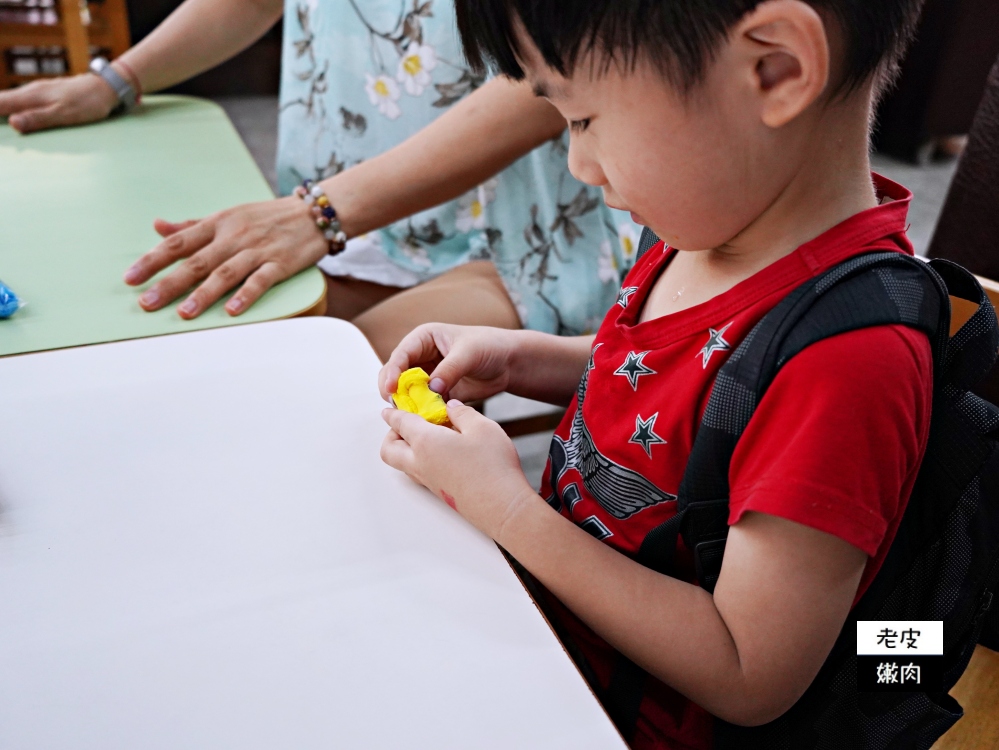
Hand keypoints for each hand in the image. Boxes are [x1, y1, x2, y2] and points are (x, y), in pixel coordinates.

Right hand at [0, 74, 117, 133]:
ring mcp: (37, 92)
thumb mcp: (63, 114)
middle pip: (1, 100)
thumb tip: (13, 123)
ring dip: (3, 110)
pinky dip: (14, 109)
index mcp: (31, 96)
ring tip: (3, 128)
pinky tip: (15, 118)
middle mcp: (30, 91)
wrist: (104, 88)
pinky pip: (22, 102)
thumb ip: (38, 118)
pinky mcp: (44, 95)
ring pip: (11, 100)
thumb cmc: (86, 102)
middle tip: (0, 136)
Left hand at [123, 196, 327, 318]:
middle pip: (196, 261)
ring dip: (203, 294)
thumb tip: (158, 227)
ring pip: (225, 273)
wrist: (315, 213)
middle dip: (169, 283)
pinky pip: (261, 280)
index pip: (178, 242)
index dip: (152, 260)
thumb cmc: (268, 217)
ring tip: (184, 313)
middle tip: (147, 303)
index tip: (131, 278)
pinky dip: (246, 295)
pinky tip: (231, 311)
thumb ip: (193, 226)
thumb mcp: (229, 215)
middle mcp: (234, 236)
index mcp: (218, 224)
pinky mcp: (281, 264)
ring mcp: (258, 250)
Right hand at [379, 324, 520, 403]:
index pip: (400, 355)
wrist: (508, 363)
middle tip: (398, 407)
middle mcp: (421, 357)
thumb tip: (432, 388)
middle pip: (396, 375)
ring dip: (407, 405)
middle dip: (394, 391)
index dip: (392, 372)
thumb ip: (450, 370)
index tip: (391, 389)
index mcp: (423, 339)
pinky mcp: (436, 393)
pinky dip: (422, 413)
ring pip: (407, 393)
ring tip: (413, 416)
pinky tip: (426, 421)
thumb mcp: (469, 353)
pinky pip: (423, 405)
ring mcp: (427, 376)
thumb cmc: (489, 346)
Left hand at [380, 400, 536, 540]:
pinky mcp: (439, 492)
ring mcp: (429, 481)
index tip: (389, 409)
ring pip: (402, 463)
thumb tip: (451, 407)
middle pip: (389, 449)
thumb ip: (462, 413)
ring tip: (429, 435)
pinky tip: (444, 452)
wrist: (502, 507)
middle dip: (392, 434)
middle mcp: (420, 463)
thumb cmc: (493, 467)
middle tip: (408, 423)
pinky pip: (418, 472)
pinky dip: (421, 459)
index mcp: (426, 442)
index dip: (393, 413)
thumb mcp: (482, 427)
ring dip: (405, 448)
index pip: (401, 423)